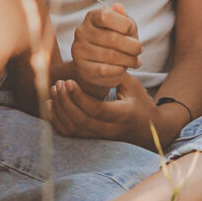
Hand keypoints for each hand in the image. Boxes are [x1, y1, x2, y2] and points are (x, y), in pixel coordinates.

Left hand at [47, 77, 167, 143]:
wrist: (149, 128)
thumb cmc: (140, 102)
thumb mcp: (132, 86)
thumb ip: (114, 74)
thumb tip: (94, 60)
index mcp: (123, 114)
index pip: (96, 109)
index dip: (79, 96)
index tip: (68, 81)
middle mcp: (111, 129)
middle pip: (81, 121)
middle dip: (65, 102)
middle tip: (58, 84)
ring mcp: (101, 137)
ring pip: (74, 129)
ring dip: (59, 110)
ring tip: (53, 91)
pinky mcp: (93, 139)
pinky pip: (71, 134)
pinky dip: (58, 121)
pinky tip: (52, 105)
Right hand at [70, 4, 141, 93]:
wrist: (95, 65)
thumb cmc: (111, 42)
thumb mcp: (120, 27)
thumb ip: (123, 18)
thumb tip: (118, 6)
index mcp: (91, 18)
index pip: (106, 16)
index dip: (124, 24)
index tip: (132, 32)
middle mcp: (82, 32)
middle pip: (113, 38)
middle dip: (133, 46)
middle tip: (139, 50)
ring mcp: (80, 51)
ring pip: (111, 56)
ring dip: (129, 60)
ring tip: (135, 61)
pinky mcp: (83, 69)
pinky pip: (106, 70)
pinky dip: (120, 70)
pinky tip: (124, 68)